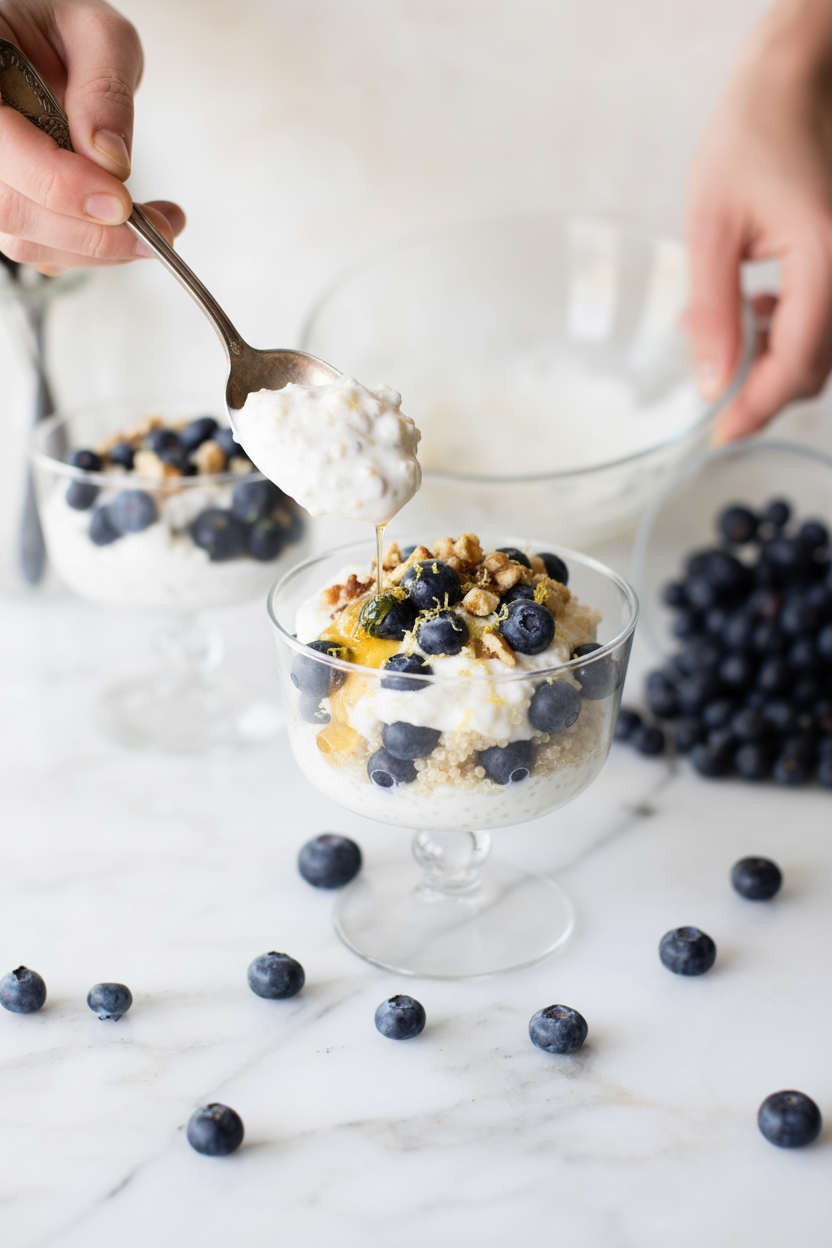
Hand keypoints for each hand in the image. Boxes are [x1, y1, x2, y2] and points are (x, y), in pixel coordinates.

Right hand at [0, 0, 184, 270]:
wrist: (44, 52)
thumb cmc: (60, 35)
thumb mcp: (95, 33)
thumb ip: (105, 88)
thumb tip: (111, 158)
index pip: (3, 147)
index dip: (60, 184)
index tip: (121, 202)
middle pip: (12, 209)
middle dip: (92, 232)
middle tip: (159, 229)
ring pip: (25, 240)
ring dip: (99, 247)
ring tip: (157, 224)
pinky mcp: (7, 209)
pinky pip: (40, 251)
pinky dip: (91, 250)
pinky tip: (124, 227)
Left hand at [685, 0, 831, 439]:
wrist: (792, 83)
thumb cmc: (748, 137)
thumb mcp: (710, 228)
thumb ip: (712, 312)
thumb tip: (710, 383)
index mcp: (827, 256)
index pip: (796, 362)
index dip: (755, 406)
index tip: (716, 434)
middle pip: (814, 368)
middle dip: (761, 390)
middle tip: (710, 395)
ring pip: (820, 352)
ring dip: (772, 362)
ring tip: (729, 334)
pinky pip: (825, 323)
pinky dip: (787, 335)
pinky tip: (755, 310)